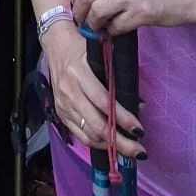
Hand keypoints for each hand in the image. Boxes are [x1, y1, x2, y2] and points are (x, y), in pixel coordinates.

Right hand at [39, 23, 144, 158]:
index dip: (123, 119)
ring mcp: (63, 104)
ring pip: (88, 134)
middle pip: (97, 125)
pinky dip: (97, 142)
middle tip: (139, 151)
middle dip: (120, 141)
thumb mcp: (101, 55)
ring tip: (129, 150)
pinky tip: (111, 145)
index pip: (104, 102)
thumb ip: (118, 78)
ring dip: (111, 146)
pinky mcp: (60, 113)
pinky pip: (80, 135)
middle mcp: (69, 92)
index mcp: (79, 73)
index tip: (140, 130)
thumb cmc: (83, 47)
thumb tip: (139, 105)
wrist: (55, 44)